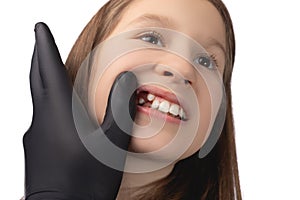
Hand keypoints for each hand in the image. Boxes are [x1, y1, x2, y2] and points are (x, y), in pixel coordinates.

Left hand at [23, 22, 136, 199]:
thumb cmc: (87, 181)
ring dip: (43, 82)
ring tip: (52, 74)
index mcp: (58, 112)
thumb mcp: (112, 142)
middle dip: (38, 57)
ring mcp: (33, 136)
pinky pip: (40, 119)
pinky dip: (48, 106)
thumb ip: (121, 107)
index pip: (49, 68)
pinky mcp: (33, 150)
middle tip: (39, 41)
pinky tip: (59, 115)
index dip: (44, 46)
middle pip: (36, 80)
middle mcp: (40, 120)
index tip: (40, 28)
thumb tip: (128, 78)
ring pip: (38, 101)